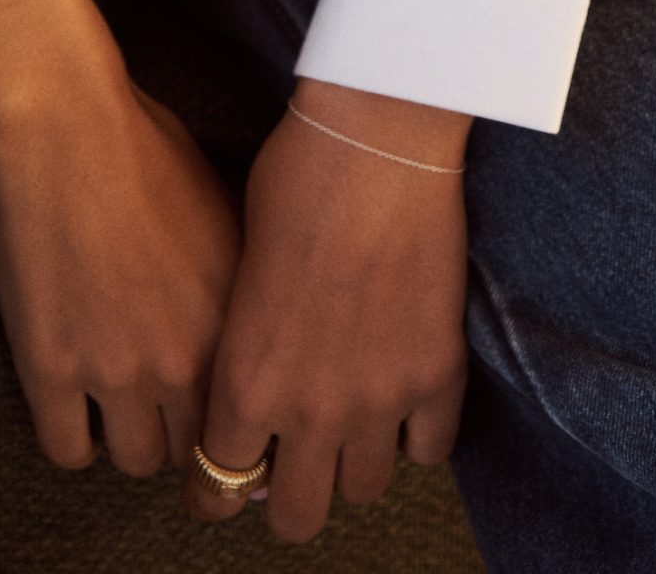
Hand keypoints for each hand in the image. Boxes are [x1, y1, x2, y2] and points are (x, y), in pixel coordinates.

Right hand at [0, 73, 242, 477]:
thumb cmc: (146, 147)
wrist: (66, 126)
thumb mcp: (225, 212)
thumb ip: (237, 283)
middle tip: (162, 404)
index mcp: (234, 319)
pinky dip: (74, 438)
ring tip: (116, 402)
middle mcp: (186, 357)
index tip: (214, 412)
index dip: (229, 419)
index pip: (249, 417)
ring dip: (127, 436)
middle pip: (194, 450)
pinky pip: (68, 450)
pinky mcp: (52, 370)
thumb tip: (250, 320)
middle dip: (180, 430)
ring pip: (134, 460)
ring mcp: (117, 369)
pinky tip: (74, 404)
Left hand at [185, 79, 470, 542]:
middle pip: (297, 517)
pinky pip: (429, 450)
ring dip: (353, 463)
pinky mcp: (437, 374)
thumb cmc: (293, 178)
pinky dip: (414, 433)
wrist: (375, 138)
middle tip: (291, 464)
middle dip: (287, 496)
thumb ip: (240, 340)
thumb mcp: (236, 264)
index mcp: (245, 381)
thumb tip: (247, 378)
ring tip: (350, 423)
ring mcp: (379, 398)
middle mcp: (309, 409)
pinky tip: (402, 397)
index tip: (226, 476)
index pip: (219, 487)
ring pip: (365, 491)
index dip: (219, 487)